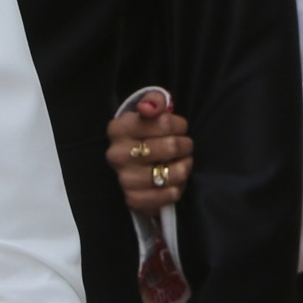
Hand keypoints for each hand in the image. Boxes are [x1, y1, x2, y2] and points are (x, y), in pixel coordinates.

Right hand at [106, 92, 193, 216]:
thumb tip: (149, 107)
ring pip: (173, 173)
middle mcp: (117, 154)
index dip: (179, 125)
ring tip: (182, 163)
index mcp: (119, 128)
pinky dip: (178, 188)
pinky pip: (169, 194)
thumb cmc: (146, 135)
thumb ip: (154, 102)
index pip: (163, 122)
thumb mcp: (149, 114)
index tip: (179, 128)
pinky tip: (174, 181)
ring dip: (184, 167)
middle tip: (184, 146)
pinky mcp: (134, 199)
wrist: (134, 167)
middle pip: (171, 146)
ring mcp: (124, 179)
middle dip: (185, 145)